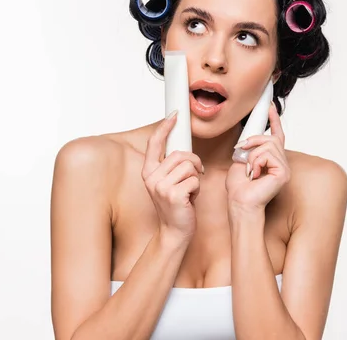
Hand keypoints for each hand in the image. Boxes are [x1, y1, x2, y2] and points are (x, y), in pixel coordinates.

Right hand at [141, 112, 202, 241]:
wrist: (174, 230)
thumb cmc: (176, 205)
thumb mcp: (168, 181)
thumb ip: (171, 165)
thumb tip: (183, 147)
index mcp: (149, 171)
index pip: (155, 143)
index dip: (165, 127)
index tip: (174, 115)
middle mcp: (152, 177)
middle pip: (181, 154)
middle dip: (194, 163)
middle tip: (194, 175)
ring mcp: (161, 186)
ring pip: (190, 166)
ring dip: (196, 178)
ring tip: (189, 190)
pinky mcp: (173, 195)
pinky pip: (195, 180)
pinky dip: (197, 188)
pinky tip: (191, 198)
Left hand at [226, 102, 290, 213]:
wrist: (240, 202)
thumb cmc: (239, 188)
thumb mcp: (241, 160)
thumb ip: (249, 147)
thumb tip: (249, 137)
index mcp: (272, 159)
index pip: (277, 136)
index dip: (274, 120)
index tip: (270, 106)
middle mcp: (281, 163)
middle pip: (271, 138)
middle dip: (253, 141)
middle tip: (241, 152)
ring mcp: (284, 168)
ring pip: (268, 145)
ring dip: (252, 156)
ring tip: (249, 171)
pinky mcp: (283, 172)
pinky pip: (267, 154)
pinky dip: (256, 162)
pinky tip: (254, 174)